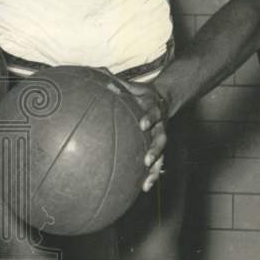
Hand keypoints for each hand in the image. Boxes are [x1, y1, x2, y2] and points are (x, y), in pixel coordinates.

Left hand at [109, 78, 168, 192]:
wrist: (162, 99)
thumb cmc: (140, 94)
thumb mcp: (131, 86)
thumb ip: (116, 83)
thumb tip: (97, 72)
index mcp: (154, 109)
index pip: (154, 113)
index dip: (150, 118)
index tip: (143, 123)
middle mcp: (160, 126)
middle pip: (161, 139)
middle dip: (155, 150)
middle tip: (147, 159)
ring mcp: (160, 139)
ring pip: (162, 156)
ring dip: (155, 169)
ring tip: (146, 182)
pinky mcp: (158, 149)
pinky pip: (157, 164)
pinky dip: (151, 176)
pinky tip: (141, 188)